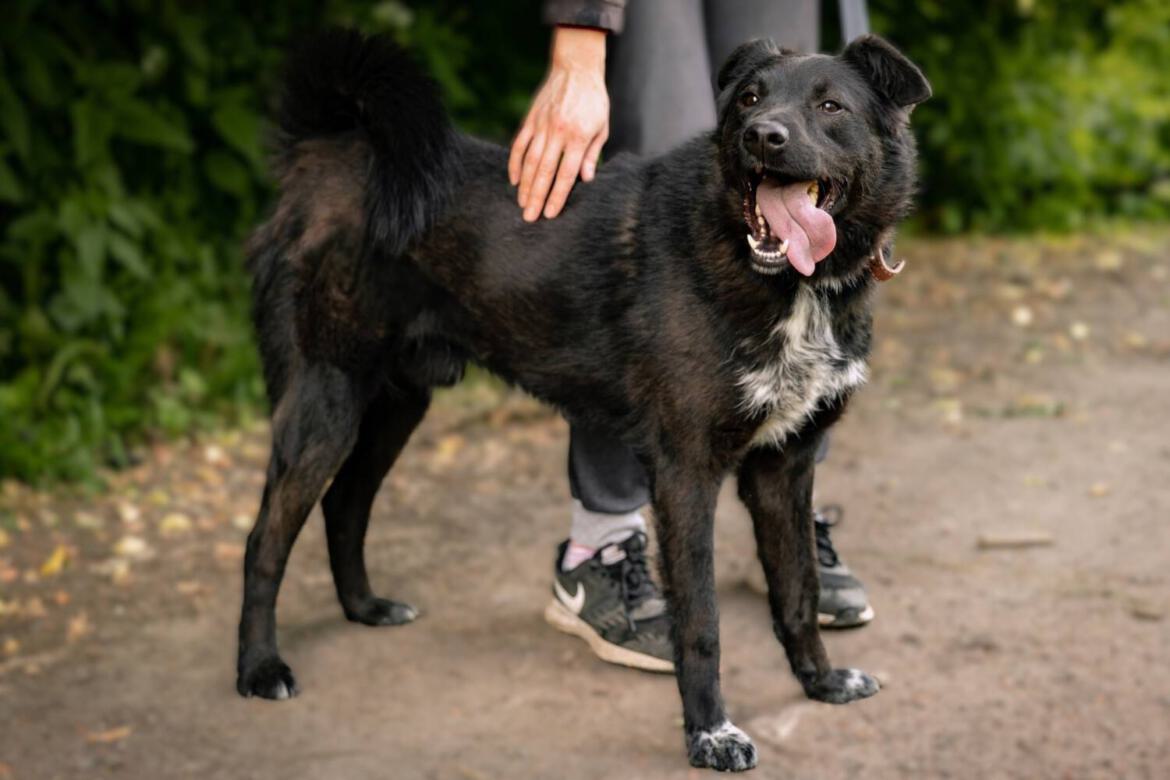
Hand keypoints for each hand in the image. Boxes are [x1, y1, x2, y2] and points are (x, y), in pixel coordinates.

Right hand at [509, 26, 608, 220]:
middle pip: (544, 172)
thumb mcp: (601, 127)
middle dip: (536, 197)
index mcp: (578, 137)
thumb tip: (586, 180)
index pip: (566, 174)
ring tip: (521, 204)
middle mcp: (558, 133)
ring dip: (524, 185)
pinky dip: (515, 163)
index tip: (549, 214)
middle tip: (529, 218)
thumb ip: (592, 154)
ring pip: (530, 161)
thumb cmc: (593, 100)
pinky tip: (514, 180)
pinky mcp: (530, 119)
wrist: (576, 68)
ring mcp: (541, 126)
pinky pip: (519, 145)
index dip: (557, 196)